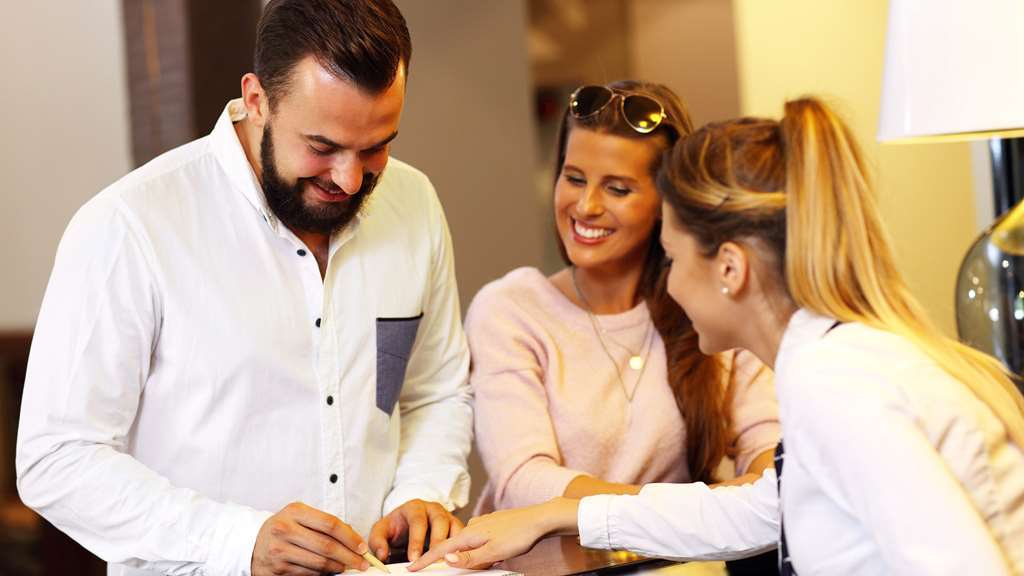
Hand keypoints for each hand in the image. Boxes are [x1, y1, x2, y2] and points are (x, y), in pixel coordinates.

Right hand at [251, 502, 369, 575]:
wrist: (253, 543)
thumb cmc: (284, 527)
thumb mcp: (300, 516)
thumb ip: (324, 523)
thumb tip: (353, 537)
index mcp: (295, 511)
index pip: (330, 524)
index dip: (350, 537)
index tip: (363, 547)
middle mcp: (285, 529)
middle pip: (327, 546)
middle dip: (349, 556)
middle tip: (363, 563)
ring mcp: (280, 550)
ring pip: (319, 563)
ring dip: (338, 567)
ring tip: (347, 567)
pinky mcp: (277, 569)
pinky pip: (308, 574)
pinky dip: (322, 574)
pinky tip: (329, 571)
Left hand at [368, 499, 463, 562]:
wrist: (406, 524)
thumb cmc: (395, 528)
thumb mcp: (381, 532)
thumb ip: (377, 541)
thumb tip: (382, 555)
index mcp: (414, 507)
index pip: (417, 521)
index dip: (416, 540)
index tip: (413, 558)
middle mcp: (433, 509)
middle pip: (440, 521)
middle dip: (437, 542)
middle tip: (434, 560)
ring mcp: (446, 516)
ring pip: (454, 527)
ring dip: (453, 544)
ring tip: (449, 561)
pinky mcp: (455, 526)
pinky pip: (462, 535)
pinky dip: (461, 545)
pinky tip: (457, 558)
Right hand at [406, 498, 577, 570]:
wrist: (541, 519)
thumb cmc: (519, 534)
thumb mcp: (494, 552)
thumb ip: (469, 558)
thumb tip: (445, 559)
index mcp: (470, 534)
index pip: (441, 549)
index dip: (425, 559)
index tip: (411, 567)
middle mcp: (473, 527)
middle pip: (452, 547)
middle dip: (445, 559)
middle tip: (439, 567)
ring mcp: (483, 525)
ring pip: (466, 545)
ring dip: (465, 556)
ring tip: (474, 562)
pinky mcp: (493, 526)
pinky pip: (478, 541)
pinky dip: (477, 550)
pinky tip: (489, 554)